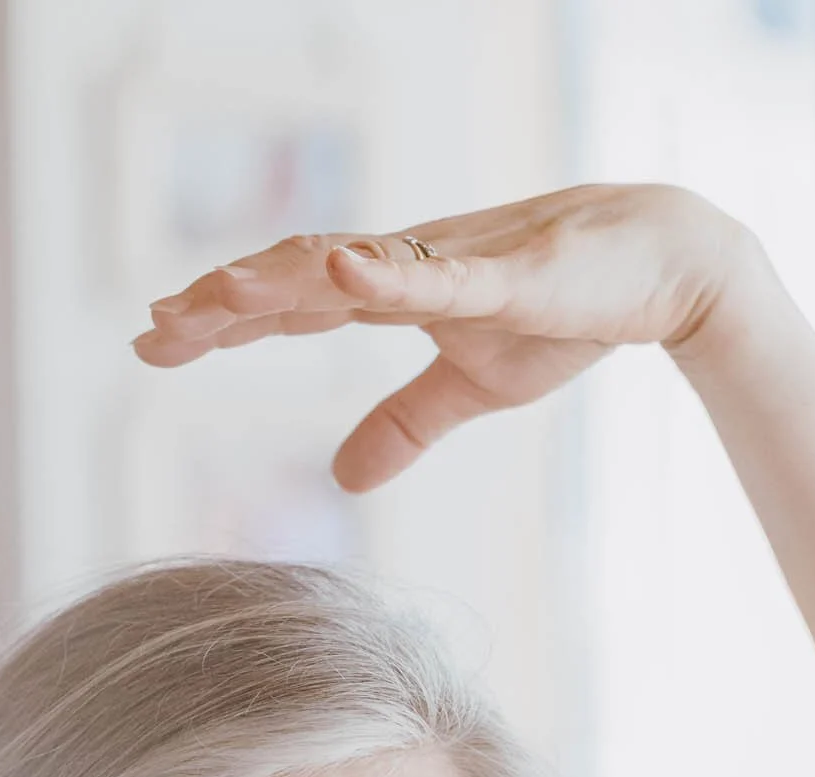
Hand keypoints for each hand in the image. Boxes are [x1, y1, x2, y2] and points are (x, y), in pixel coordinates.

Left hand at [131, 181, 748, 491]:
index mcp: (393, 291)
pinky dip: (384, 273)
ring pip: (347, 265)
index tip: (156, 341)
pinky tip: (338, 275)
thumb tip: (341, 477)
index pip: (287, 304)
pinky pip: (436, 274)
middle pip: (293, 278)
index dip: (221, 319)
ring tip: (214, 295)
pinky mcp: (506, 272)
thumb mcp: (471, 387)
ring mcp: (452, 261)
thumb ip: (402, 426)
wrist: (662, 269)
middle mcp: (406, 264)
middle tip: (152, 332)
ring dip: (279, 278)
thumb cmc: (566, 312)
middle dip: (221, 303)